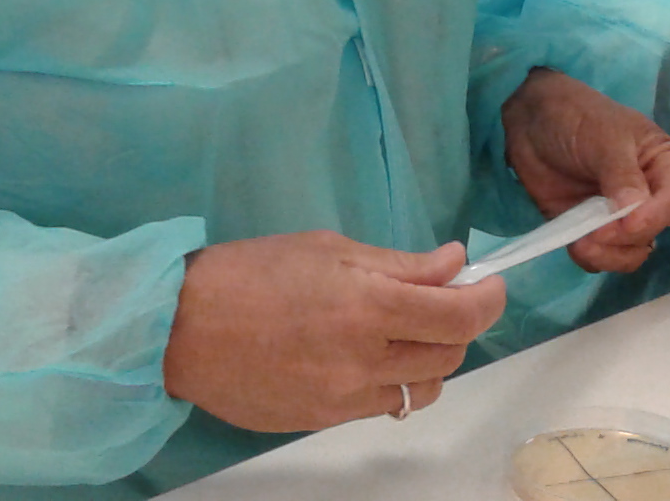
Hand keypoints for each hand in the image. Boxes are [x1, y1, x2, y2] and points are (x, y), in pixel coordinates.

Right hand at [162, 232, 503, 431]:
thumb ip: (398, 263)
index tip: (489, 285)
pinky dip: (389, 380)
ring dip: (429, 359)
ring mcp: (344, 397)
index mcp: (367, 305)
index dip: (488, 300)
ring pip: (421, 388)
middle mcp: (363, 359)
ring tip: (403, 332)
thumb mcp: (328, 248)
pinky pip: (380, 404)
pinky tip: (364, 355)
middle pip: (449, 356)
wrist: (180, 328)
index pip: (459, 316)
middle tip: (441, 300)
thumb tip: (454, 264)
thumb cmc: (250, 272)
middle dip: (458, 326)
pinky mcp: (323, 420)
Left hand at [501, 68, 669, 271]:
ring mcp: (622, 215)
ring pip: (631, 253)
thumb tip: (635, 210)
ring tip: (583, 243)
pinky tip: (575, 243)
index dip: (654, 217)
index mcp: (665, 165)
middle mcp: (651, 195)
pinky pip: (604, 257)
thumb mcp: (604, 138)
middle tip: (595, 231)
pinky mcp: (594, 230)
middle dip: (625, 238)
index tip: (626, 224)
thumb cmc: (577, 118)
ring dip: (609, 255)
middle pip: (653, 232)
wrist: (531, 122)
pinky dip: (592, 258)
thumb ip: (621, 174)